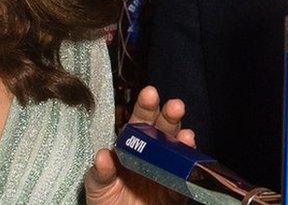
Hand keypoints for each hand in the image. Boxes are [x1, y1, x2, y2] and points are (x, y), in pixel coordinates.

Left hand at [84, 86, 195, 203]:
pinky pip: (185, 176)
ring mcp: (165, 170)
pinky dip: (189, 165)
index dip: (145, 107)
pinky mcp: (177, 191)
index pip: (138, 123)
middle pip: (162, 130)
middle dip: (169, 116)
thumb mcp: (97, 186)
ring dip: (182, 138)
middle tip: (174, 106)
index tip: (150, 94)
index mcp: (131, 147)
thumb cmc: (106, 202)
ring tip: (185, 134)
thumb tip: (103, 156)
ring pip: (177, 149)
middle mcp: (151, 154)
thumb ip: (100, 172)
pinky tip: (189, 151)